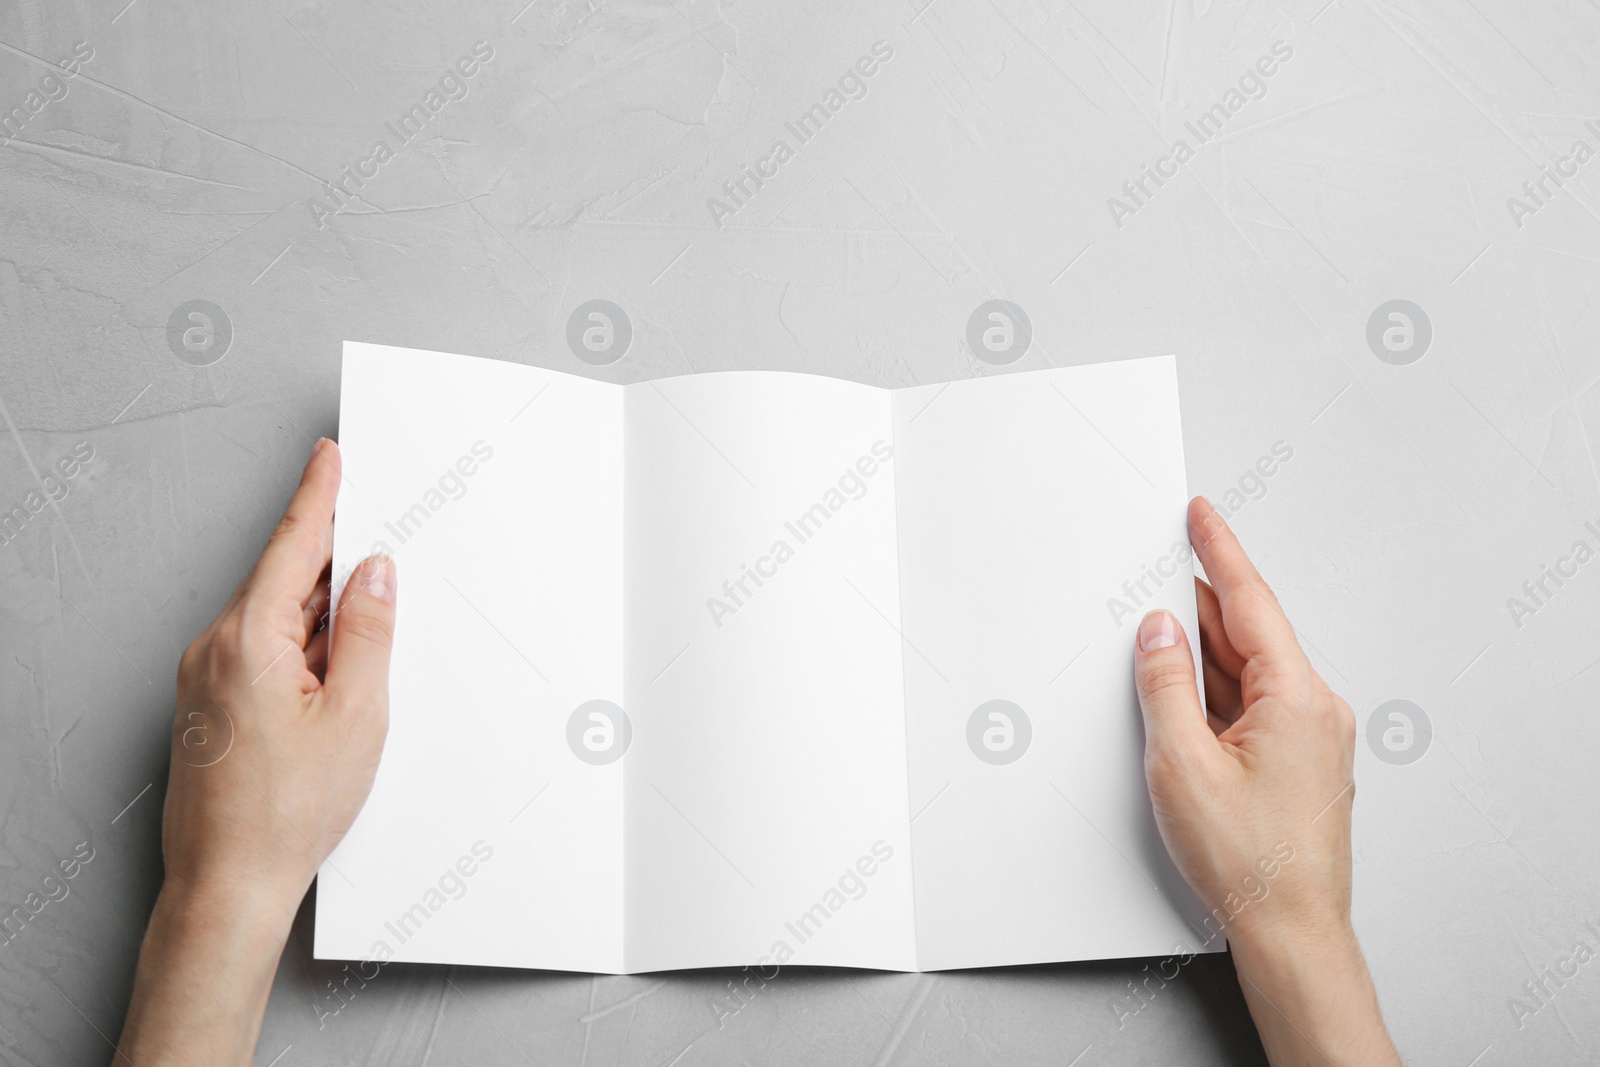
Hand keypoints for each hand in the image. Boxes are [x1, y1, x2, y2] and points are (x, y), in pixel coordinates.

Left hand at [118, 439, 396, 1065]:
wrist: (227, 884)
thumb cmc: (287, 812)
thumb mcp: (356, 715)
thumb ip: (367, 633)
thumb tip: (373, 574)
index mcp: (247, 640)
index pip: (292, 547)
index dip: (318, 496)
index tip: (329, 456)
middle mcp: (214, 649)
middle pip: (283, 580)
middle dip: (332, 564)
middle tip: (378, 552)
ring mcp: (204, 679)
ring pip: (273, 619)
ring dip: (319, 616)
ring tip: (362, 652)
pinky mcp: (208, 706)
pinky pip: (259, 651)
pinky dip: (299, 647)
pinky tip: (330, 678)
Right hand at [1133, 496, 1397, 1065]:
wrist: (1291, 930)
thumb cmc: (1248, 861)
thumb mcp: (1182, 763)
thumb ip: (1165, 684)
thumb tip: (1159, 631)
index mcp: (1295, 697)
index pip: (1250, 601)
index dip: (1220, 551)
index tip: (1202, 513)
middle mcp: (1315, 709)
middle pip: (1249, 633)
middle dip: (1201, 604)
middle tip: (1159, 572)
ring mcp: (1312, 736)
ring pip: (1250, 670)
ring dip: (1205, 652)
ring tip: (1159, 642)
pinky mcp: (1302, 760)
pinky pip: (1255, 702)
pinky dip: (1217, 689)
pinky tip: (1184, 697)